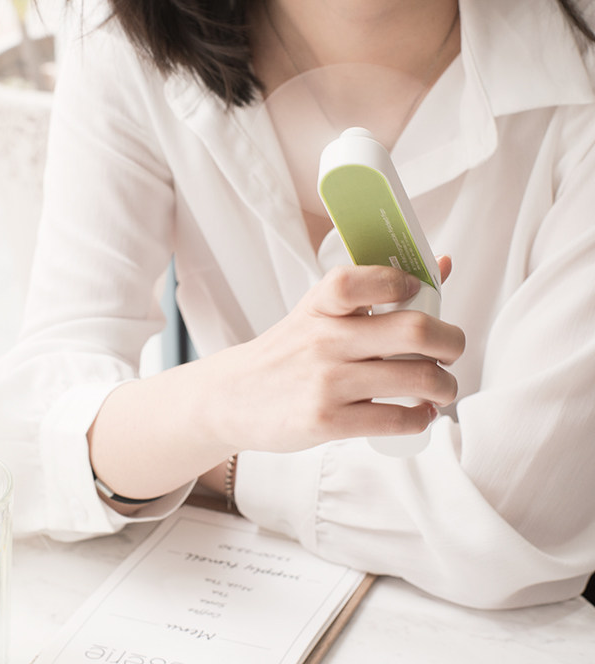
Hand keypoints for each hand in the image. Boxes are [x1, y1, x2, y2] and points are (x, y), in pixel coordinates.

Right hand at [209, 263, 464, 453]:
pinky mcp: (327, 421)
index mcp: (319, 306)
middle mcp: (323, 340)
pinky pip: (397, 419)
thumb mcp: (318, 315)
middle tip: (451, 350)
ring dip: (445, 385)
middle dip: (451, 341)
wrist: (233, 398)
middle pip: (413, 330)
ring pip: (417, 378)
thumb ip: (376, 292)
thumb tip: (443, 263)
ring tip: (441, 387)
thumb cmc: (288, 353)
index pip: (357, 279)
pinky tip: (419, 413)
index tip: (416, 290)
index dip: (398, 281)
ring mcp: (325, 382)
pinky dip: (422, 417)